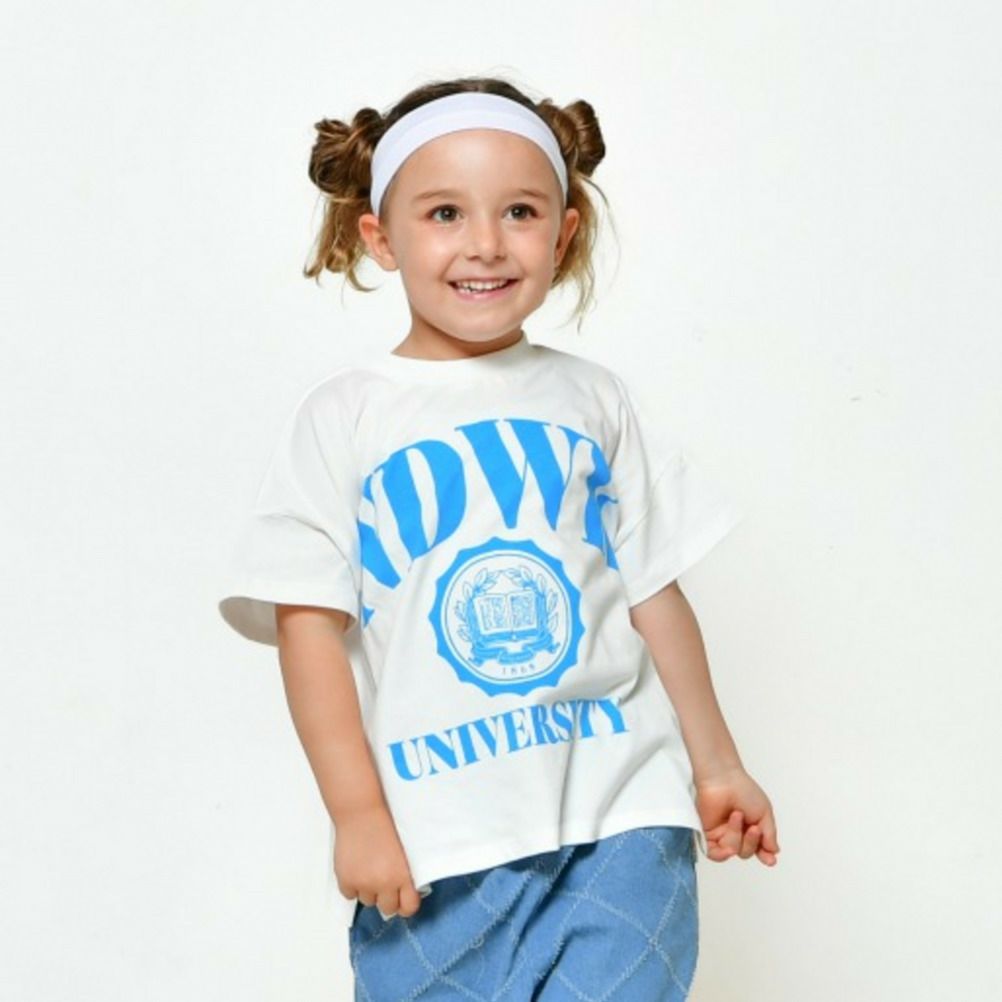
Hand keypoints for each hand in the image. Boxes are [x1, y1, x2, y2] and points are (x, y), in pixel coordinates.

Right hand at [334, 802, 422, 918]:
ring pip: (367, 901)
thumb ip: (404, 874)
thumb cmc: (383, 826)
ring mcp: (363, 884)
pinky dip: (352, 886)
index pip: (409, 907)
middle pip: (387, 909)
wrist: (361, 814)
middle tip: (384, 884)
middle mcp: (384, 883)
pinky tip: (356, 870)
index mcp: (402, 875)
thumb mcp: (403, 852)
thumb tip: (405, 891)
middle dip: (387, 898)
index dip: (406, 905)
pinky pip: (349, 895)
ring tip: (368, 871)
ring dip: (368, 890)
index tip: (403, 900)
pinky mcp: (346, 881)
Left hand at [695, 766, 779, 865]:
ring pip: (732, 851)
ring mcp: (721, 833)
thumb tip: (774, 851)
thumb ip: (769, 834)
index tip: (770, 860)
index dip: (765, 855)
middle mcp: (736, 831)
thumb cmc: (743, 789)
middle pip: (746, 852)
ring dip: (737, 837)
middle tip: (753, 827)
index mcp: (751, 827)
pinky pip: (712, 853)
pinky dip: (721, 855)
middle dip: (751, 842)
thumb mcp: (764, 813)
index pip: (758, 847)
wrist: (723, 778)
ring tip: (737, 816)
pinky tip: (728, 849)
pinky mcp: (707, 833)